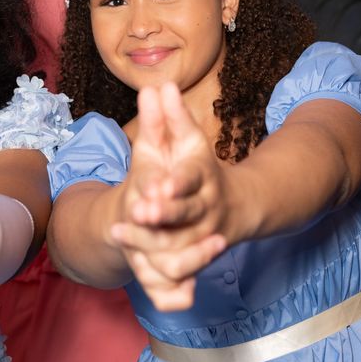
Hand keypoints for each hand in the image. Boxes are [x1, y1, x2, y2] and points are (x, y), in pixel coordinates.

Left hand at [111, 83, 229, 309]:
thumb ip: (173, 117)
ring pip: (182, 249)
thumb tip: (161, 84)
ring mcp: (205, 237)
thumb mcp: (189, 142)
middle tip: (137, 210)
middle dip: (163, 214)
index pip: (190, 178)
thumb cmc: (201, 170)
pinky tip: (140, 270)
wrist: (239, 208)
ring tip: (121, 234)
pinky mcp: (199, 262)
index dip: (175, 183)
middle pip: (187, 214)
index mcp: (203, 176)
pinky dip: (166, 277)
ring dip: (153, 245)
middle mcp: (207, 208)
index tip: (156, 183)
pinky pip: (185, 276)